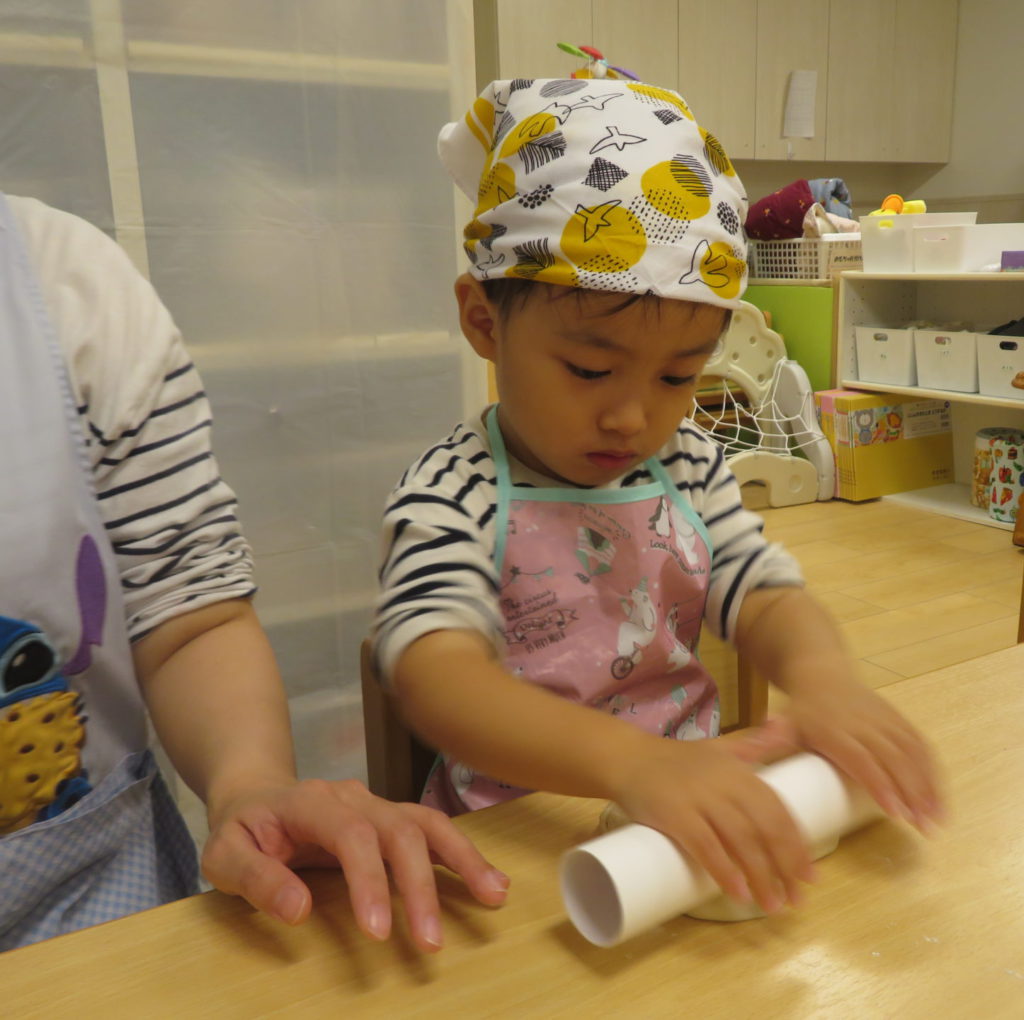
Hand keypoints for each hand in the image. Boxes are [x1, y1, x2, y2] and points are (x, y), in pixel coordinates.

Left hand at [200, 778, 509, 952]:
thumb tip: (299, 908)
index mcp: (310, 801)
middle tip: (431, 941)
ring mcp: (376, 805)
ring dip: (461, 860)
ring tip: (493, 896)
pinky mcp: (391, 819)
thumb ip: (256, 878)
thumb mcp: (223, 855)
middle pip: (398, 829)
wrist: (255, 795)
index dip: (369, 880)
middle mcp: (353, 797)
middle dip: (419, 885)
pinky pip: (432, 831)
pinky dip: (463, 855)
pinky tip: (490, 881)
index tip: (379, 933)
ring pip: (426, 823)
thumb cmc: (241, 830)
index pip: (350, 833)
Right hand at [611, 736, 816, 913]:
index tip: (809, 876)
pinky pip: (706, 847)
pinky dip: (724, 871)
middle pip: (765, 829)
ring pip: (741, 842)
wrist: (627, 758)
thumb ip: (754, 744)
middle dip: (785, 867)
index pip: (778, 810)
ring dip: (761, 877)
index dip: (797, 845)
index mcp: (740, 771)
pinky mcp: (675, 815)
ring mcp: (699, 799)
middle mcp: (725, 783)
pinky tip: (738, 893)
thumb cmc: (677, 759)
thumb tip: (786, 726)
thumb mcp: (721, 747)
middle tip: (795, 899)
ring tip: (771, 905)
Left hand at [782, 678, 943, 833]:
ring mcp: (884, 720)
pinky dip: (932, 770)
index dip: (879, 784)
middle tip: (923, 827)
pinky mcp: (897, 719)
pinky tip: (939, 796)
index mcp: (834, 730)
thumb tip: (737, 757)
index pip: (861, 759)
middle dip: (912, 794)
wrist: (821, 673)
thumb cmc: (801, 711)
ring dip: (928, 786)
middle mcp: (863, 724)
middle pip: (894, 759)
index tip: (895, 813)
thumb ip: (766, 742)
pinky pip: (920, 744)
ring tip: (936, 820)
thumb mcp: (783, 725)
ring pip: (912, 753)